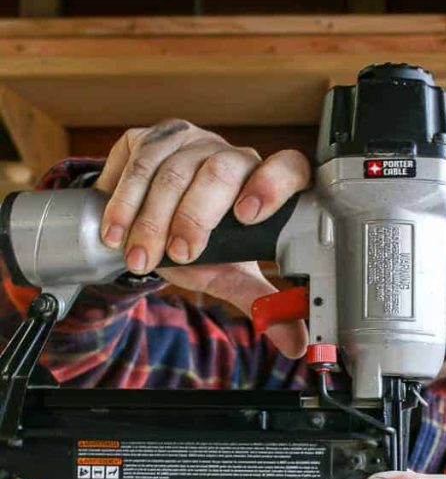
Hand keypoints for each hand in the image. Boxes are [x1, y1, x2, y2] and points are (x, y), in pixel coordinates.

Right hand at [94, 120, 310, 356]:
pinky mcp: (153, 135)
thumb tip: (295, 342)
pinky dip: (123, 201)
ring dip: (150, 218)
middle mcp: (233, 155)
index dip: (272, 185)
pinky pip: (137, 160)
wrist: (155, 222)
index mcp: (265, 183)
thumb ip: (260, 303)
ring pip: (171, 169)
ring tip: (140, 257)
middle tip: (178, 255)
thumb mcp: (229, 274)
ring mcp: (192, 140)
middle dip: (194, 217)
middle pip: (219, 171)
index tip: (248, 215)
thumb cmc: (203, 245)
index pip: (287, 168)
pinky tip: (117, 231)